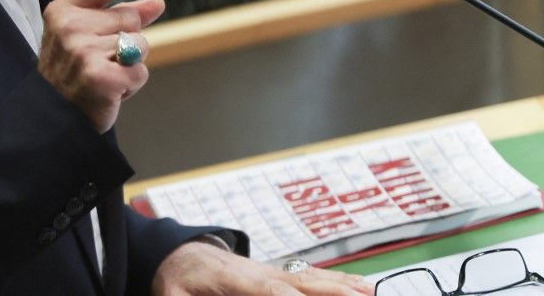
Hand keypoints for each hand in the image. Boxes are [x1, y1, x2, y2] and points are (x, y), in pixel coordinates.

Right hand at [38, 0, 167, 132]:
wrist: (51, 117)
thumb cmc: (72, 74)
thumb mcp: (87, 36)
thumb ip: (120, 16)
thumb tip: (156, 1)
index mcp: (63, 10)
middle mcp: (71, 27)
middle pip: (130, 18)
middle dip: (128, 40)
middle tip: (101, 61)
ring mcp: (84, 52)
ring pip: (139, 45)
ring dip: (130, 65)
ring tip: (104, 76)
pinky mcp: (100, 77)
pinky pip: (140, 72)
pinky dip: (132, 85)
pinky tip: (109, 91)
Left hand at [152, 242, 374, 295]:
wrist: (182, 252)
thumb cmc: (177, 277)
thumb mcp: (171, 295)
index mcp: (235, 279)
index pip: (269, 291)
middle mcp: (261, 273)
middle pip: (302, 282)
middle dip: (333, 291)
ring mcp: (273, 273)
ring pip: (313, 278)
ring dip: (344, 285)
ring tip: (372, 291)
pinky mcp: (278, 277)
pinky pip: (313, 278)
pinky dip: (340, 282)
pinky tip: (362, 287)